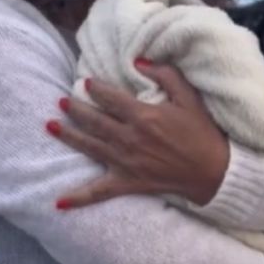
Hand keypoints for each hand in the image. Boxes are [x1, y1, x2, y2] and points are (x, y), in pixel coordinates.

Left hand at [48, 60, 229, 207]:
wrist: (213, 172)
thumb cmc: (203, 133)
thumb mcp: (190, 97)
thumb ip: (166, 75)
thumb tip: (139, 61)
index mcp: (143, 116)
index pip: (110, 98)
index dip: (96, 88)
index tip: (87, 82)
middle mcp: (129, 138)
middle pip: (93, 121)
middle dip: (75, 109)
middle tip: (62, 101)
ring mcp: (125, 162)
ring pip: (89, 147)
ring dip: (68, 136)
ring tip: (50, 125)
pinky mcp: (128, 183)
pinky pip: (98, 192)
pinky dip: (79, 198)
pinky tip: (59, 202)